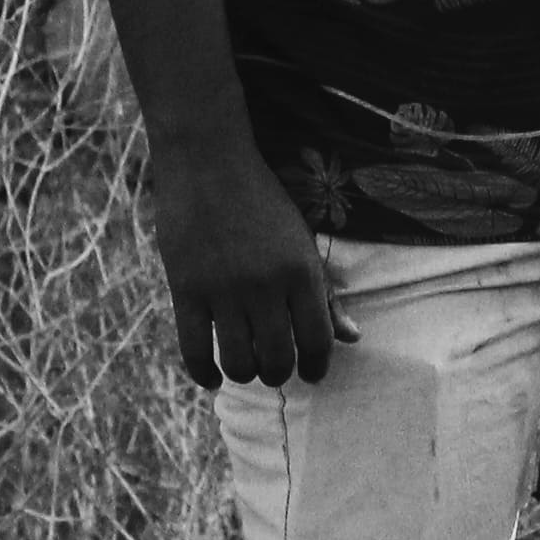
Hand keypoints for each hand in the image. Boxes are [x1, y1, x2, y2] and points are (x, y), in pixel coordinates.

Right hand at [148, 141, 352, 386]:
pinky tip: (213, 377)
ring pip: (237, 361)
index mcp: (302, 271)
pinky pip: (194, 350)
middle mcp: (265, 285)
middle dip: (280, 374)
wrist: (208, 162)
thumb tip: (353, 338)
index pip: (318, 339)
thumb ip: (326, 293)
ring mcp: (223, 290)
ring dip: (246, 374)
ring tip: (248, 368)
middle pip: (277, 357)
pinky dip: (204, 373)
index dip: (317, 365)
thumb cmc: (263, 203)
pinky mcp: (185, 290)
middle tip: (277, 371)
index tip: (314, 375)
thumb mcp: (303, 243)